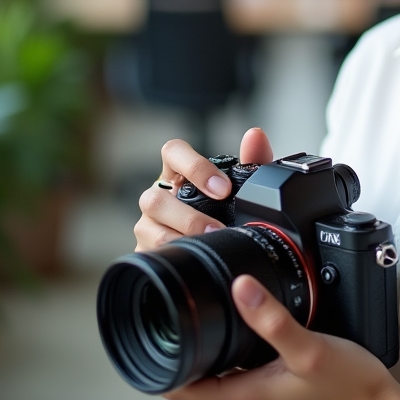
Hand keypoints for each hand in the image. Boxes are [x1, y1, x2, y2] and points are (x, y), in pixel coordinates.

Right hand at [134, 128, 274, 250]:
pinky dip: (171, 258)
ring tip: (207, 247)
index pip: (173, 152)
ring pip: (147, 228)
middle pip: (155, 198)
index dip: (195, 167)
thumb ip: (252, 161)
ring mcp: (147, 225)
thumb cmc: (224, 211)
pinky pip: (148, 255)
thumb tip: (255, 135)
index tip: (223, 190)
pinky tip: (191, 264)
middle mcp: (158, 196)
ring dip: (180, 239)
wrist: (217, 251)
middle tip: (218, 229)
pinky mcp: (144, 251)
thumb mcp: (242, 188)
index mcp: (179, 173)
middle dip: (188, 216)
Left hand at [166, 275, 399, 399]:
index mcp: (246, 398)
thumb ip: (272, 318)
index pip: (182, 389)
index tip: (152, 333)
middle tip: (186, 310)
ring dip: (218, 352)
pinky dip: (243, 357)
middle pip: (202, 379)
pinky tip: (258, 336)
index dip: (161, 364)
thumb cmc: (351, 389)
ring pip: (226, 376)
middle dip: (191, 347)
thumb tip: (240, 286)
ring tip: (217, 317)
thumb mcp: (309, 348)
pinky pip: (249, 378)